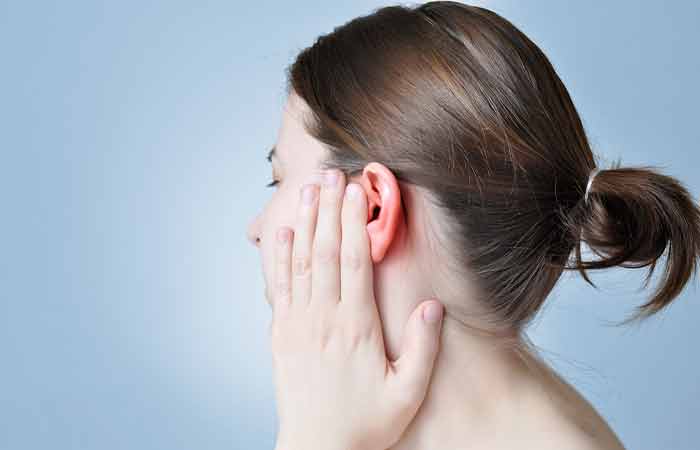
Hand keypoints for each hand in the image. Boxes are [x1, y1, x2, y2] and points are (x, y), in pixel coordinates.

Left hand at [270, 168, 444, 449]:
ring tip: (310, 189)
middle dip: (330, 209)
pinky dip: (279, 256)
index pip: (354, 262)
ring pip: (301, 262)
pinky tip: (284, 232)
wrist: (316, 448)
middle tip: (332, 173)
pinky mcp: (281, 333)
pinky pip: (279, 286)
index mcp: (355, 326)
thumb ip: (422, 349)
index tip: (358, 191)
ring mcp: (297, 323)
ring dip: (307, 222)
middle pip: (325, 251)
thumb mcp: (406, 393)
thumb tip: (432, 305)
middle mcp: (323, 317)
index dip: (355, 222)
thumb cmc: (366, 422)